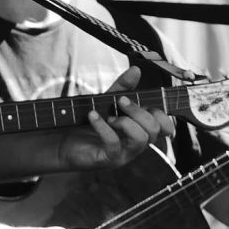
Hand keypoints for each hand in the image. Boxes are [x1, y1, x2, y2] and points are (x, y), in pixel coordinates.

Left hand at [59, 66, 173, 170]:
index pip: (166, 127)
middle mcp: (136, 144)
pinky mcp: (107, 159)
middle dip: (139, 111)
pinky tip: (92, 116)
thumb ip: (122, 87)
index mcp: (140, 131)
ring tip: (108, 115)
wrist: (62, 143)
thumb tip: (136, 69)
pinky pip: (114, 144)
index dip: (161, 114)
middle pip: (155, 129)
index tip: (143, 101)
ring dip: (126, 122)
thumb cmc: (87, 124)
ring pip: (141, 139)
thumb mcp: (106, 102)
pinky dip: (103, 127)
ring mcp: (124, 154)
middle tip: (120, 101)